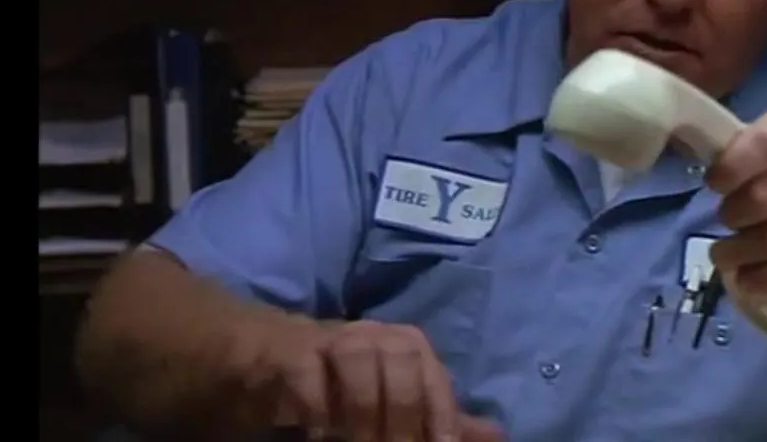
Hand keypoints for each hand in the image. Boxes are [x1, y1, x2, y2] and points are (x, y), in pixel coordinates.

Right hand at [217, 313, 503, 441]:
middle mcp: (374, 334)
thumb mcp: (395, 401)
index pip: (434, 378)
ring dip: (363, 410)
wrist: (269, 358)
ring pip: (359, 359)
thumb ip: (437, 418)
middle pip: (403, 363)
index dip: (440, 417)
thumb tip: (496, 436)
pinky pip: (307, 371)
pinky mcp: (289, 351)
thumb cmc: (341, 384)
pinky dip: (317, 406)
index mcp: (406, 346)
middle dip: (404, 417)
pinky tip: (319, 433)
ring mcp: (330, 339)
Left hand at [705, 100, 766, 292]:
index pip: (762, 142)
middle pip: (766, 196)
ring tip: (725, 258)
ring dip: (744, 253)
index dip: (730, 169)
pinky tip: (750, 280)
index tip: (715, 187)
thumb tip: (704, 169)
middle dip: (734, 217)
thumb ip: (755, 152)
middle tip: (725, 226)